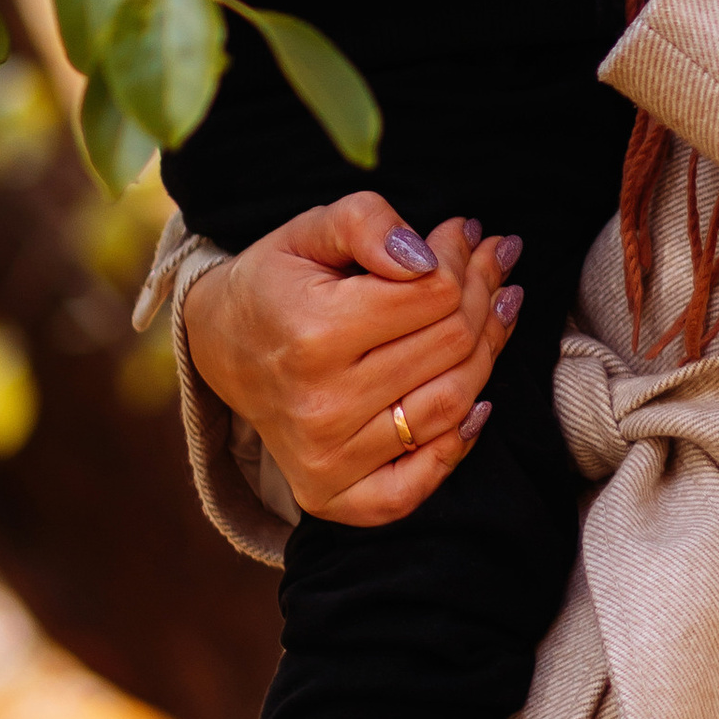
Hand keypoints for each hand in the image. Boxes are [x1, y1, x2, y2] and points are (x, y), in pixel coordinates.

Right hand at [183, 192, 523, 528]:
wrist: (220, 346)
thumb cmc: (275, 283)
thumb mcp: (310, 229)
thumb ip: (366, 222)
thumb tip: (426, 257)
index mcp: (314, 335)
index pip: (434, 294)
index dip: (461, 257)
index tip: (466, 233)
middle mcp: (321, 406)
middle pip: (452, 346)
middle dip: (483, 294)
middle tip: (494, 263)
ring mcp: (327, 458)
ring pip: (453, 403)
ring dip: (489, 352)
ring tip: (499, 308)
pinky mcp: (332, 495)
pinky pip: (420, 482)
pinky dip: (458, 443)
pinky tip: (477, 400)